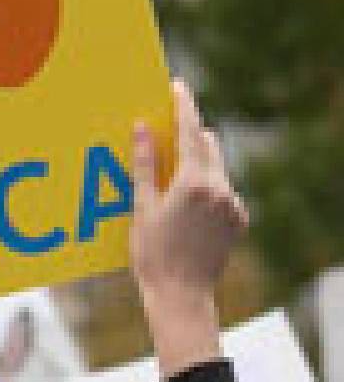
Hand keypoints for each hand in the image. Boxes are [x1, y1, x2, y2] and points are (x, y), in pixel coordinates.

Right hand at [131, 80, 246, 377]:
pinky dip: (206, 187)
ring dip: (197, 163)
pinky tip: (186, 204)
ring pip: (217, 169)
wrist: (181, 295)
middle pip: (209, 147)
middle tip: (168, 128)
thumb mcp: (141, 207)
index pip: (191, 133)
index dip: (184, 106)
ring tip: (172, 173)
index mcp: (194, 184)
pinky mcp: (239, 220)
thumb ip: (144, 165)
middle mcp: (221, 190)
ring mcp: (234, 206)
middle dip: (190, 135)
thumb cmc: (152, 254)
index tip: (178, 86)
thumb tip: (142, 128)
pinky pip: (223, 191)